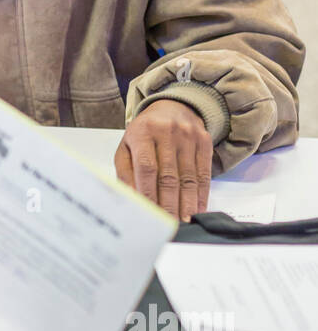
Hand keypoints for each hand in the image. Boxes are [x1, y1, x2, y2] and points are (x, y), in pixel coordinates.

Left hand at [115, 99, 211, 220]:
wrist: (172, 106)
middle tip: (170, 225)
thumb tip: (133, 201)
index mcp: (143, 133)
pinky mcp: (204, 141)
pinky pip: (204, 173)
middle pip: (169, 175)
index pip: (147, 167)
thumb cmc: (145, 133)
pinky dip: (201, 194)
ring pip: (188, 177)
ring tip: (184, 221)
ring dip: (187, 203)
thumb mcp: (127, 147)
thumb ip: (126, 173)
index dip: (150, 193)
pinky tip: (197, 208)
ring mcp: (188, 136)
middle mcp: (167, 132)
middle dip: (169, 204)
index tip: (152, 214)